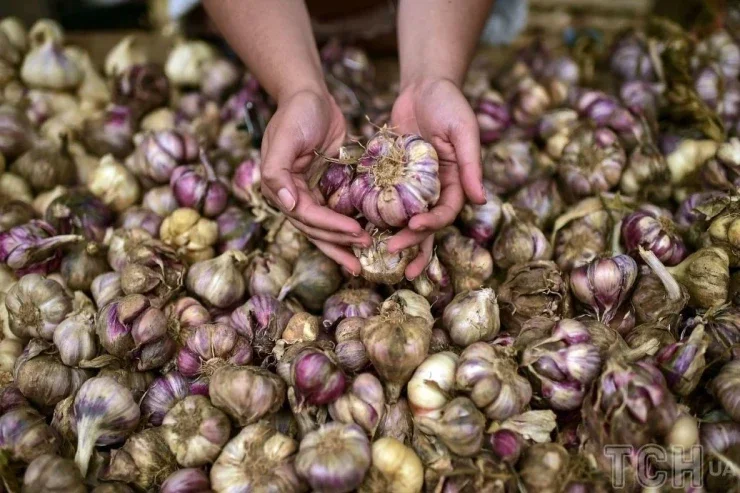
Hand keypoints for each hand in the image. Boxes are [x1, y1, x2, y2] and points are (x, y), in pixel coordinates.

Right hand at [260, 90, 371, 272]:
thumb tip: (286, 205)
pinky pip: (340, 210)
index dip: (330, 227)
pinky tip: (369, 233)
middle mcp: (294, 195)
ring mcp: (312, 192)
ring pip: (327, 225)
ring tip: (366, 255)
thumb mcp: (285, 137)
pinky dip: (351, 223)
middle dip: (339, 243)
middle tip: (364, 253)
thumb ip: (278, 171)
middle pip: (316, 228)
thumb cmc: (297, 112)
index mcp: (280, 187)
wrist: (311, 94)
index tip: (355, 232)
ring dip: (344, 241)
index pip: (306, 216)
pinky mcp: (328, 186)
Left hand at [388, 77, 486, 278]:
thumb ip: (471, 164)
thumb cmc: (449, 104)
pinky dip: (372, 213)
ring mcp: (410, 185)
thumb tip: (480, 199)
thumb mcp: (463, 131)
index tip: (414, 227)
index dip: (432, 224)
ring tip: (376, 253)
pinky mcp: (391, 176)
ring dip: (391, 236)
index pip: (445, 212)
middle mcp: (433, 189)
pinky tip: (358, 226)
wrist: (423, 86)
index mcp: (454, 182)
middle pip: (423, 224)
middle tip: (391, 252)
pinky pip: (381, 198)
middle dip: (410, 242)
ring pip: (401, 218)